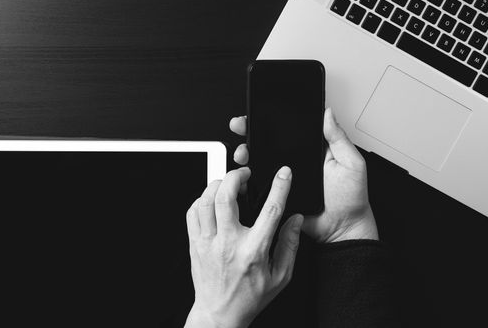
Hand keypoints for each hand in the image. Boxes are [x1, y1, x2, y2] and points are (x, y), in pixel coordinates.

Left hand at [185, 167, 303, 327]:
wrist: (219, 314)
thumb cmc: (249, 297)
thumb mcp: (281, 276)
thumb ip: (289, 245)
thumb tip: (295, 220)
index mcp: (253, 251)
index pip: (270, 211)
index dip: (279, 187)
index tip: (284, 173)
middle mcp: (228, 243)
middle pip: (226, 197)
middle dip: (236, 176)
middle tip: (245, 173)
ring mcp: (207, 243)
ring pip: (205, 201)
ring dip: (217, 184)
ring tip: (228, 184)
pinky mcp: (194, 244)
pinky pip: (192, 212)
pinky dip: (202, 199)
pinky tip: (212, 201)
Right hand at [229, 108, 377, 242]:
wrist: (343, 229)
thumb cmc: (351, 199)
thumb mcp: (352, 163)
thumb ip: (339, 139)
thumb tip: (328, 114)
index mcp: (311, 151)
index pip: (289, 131)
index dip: (272, 121)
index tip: (259, 113)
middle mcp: (296, 163)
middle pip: (268, 144)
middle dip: (251, 133)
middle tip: (242, 127)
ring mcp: (285, 179)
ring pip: (260, 163)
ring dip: (247, 156)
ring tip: (244, 154)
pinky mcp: (278, 194)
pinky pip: (260, 186)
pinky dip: (249, 180)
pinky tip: (245, 175)